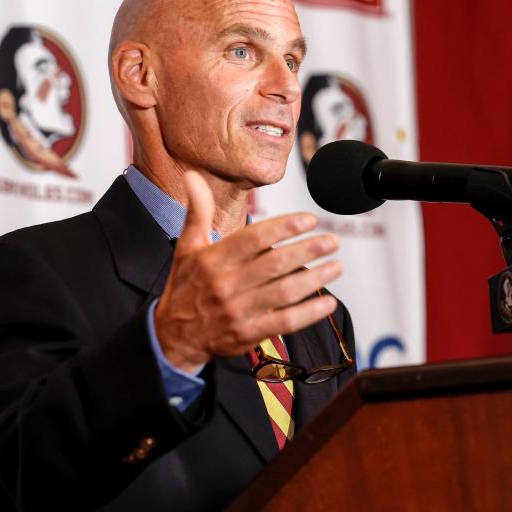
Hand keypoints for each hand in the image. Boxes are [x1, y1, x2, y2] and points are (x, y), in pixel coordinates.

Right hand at [154, 171, 341, 372]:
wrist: (174, 335)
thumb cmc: (185, 286)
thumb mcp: (187, 246)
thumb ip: (197, 211)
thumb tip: (193, 176)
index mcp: (214, 259)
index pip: (254, 238)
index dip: (284, 227)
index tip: (309, 219)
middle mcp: (227, 284)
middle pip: (275, 264)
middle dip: (308, 250)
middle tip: (332, 240)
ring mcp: (239, 311)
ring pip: (284, 292)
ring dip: (315, 278)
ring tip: (336, 266)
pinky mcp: (248, 333)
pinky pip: (284, 321)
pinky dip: (309, 313)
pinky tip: (328, 302)